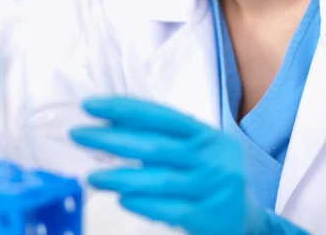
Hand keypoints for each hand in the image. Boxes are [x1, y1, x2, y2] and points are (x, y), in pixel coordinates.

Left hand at [70, 96, 308, 234]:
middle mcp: (212, 156)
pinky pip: (170, 209)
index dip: (124, 109)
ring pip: (160, 179)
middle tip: (78, 135)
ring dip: (120, 177)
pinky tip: (121, 199)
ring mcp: (214, 187)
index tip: (90, 105)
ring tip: (91, 177)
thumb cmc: (209, 175)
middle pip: (155, 145)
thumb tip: (109, 125)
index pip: (160, 115)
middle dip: (112, 139)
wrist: (247, 219)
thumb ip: (161, 137)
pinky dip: (143, 203)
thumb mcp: (195, 149)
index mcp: (206, 133)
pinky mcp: (210, 217)